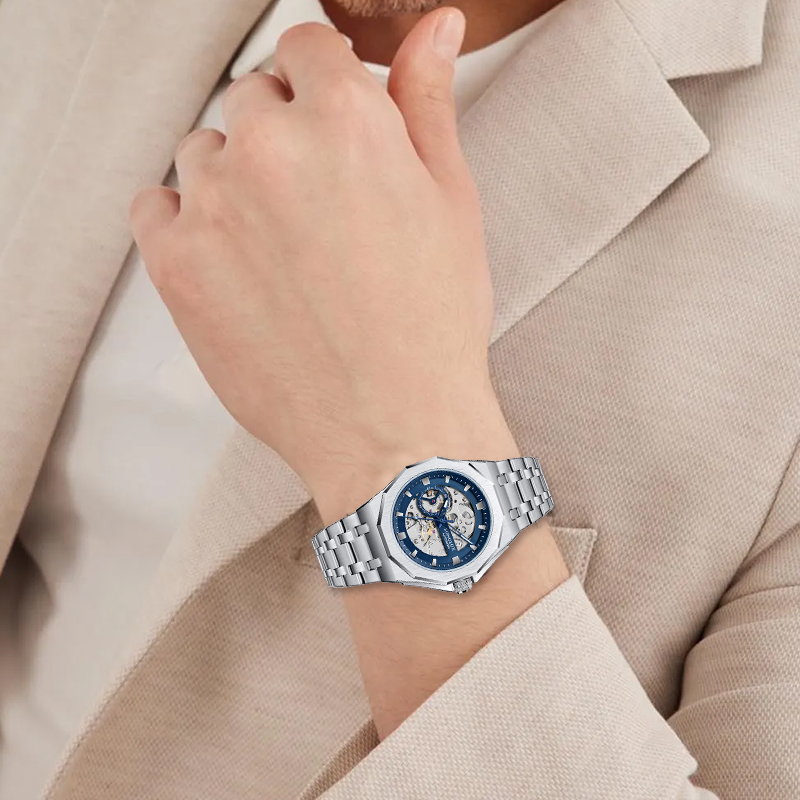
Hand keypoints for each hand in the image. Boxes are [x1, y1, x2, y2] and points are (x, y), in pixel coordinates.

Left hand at [129, 9, 513, 521]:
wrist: (393, 428)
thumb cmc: (433, 324)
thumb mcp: (451, 202)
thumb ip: (429, 102)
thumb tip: (436, 27)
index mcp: (347, 120)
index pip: (304, 50)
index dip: (322, 89)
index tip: (330, 125)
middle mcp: (271, 148)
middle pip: (252, 99)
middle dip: (284, 135)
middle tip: (318, 206)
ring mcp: (215, 205)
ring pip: (204, 151)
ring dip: (235, 179)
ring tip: (280, 245)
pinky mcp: (175, 264)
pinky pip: (156, 206)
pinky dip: (186, 219)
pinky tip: (233, 258)